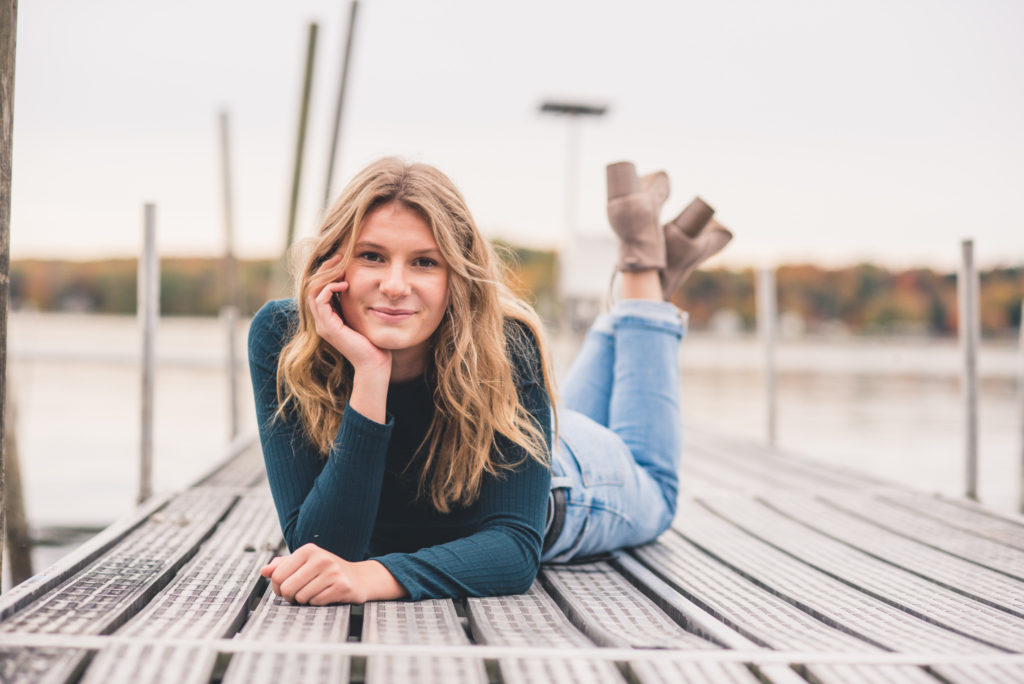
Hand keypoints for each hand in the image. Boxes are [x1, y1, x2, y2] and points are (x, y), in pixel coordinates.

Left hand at [260, 543, 406, 604]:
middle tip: (297, 595)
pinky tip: (325, 595)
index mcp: (309, 550)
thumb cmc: (325, 571)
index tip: (285, 588)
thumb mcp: (305, 564)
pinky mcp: (342, 586)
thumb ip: (282, 566)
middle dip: (290, 596)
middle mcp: (321, 558)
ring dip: (305, 600)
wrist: (358, 578)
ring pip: (301, 597)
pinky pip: (317, 602)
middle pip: (288, 588)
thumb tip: (264, 571)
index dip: (277, 587)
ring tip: (313, 593)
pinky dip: (317, 603)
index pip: (278, 575)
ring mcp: (333, 571)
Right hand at [307, 255, 391, 375]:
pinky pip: (321, 301)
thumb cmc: (373, 342)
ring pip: (313, 291)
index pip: (319, 289)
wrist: (375, 363)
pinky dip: (330, 289)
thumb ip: (356, 303)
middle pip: (312, 286)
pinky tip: (345, 284)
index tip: (342, 260)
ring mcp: (323, 325)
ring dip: (326, 276)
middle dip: (325, 269)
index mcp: (328, 318)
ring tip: (341, 266)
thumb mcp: (362, 316)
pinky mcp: (328, 328)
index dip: (328, 272)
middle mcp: (321, 321)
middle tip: (339, 256)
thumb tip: (362, 285)